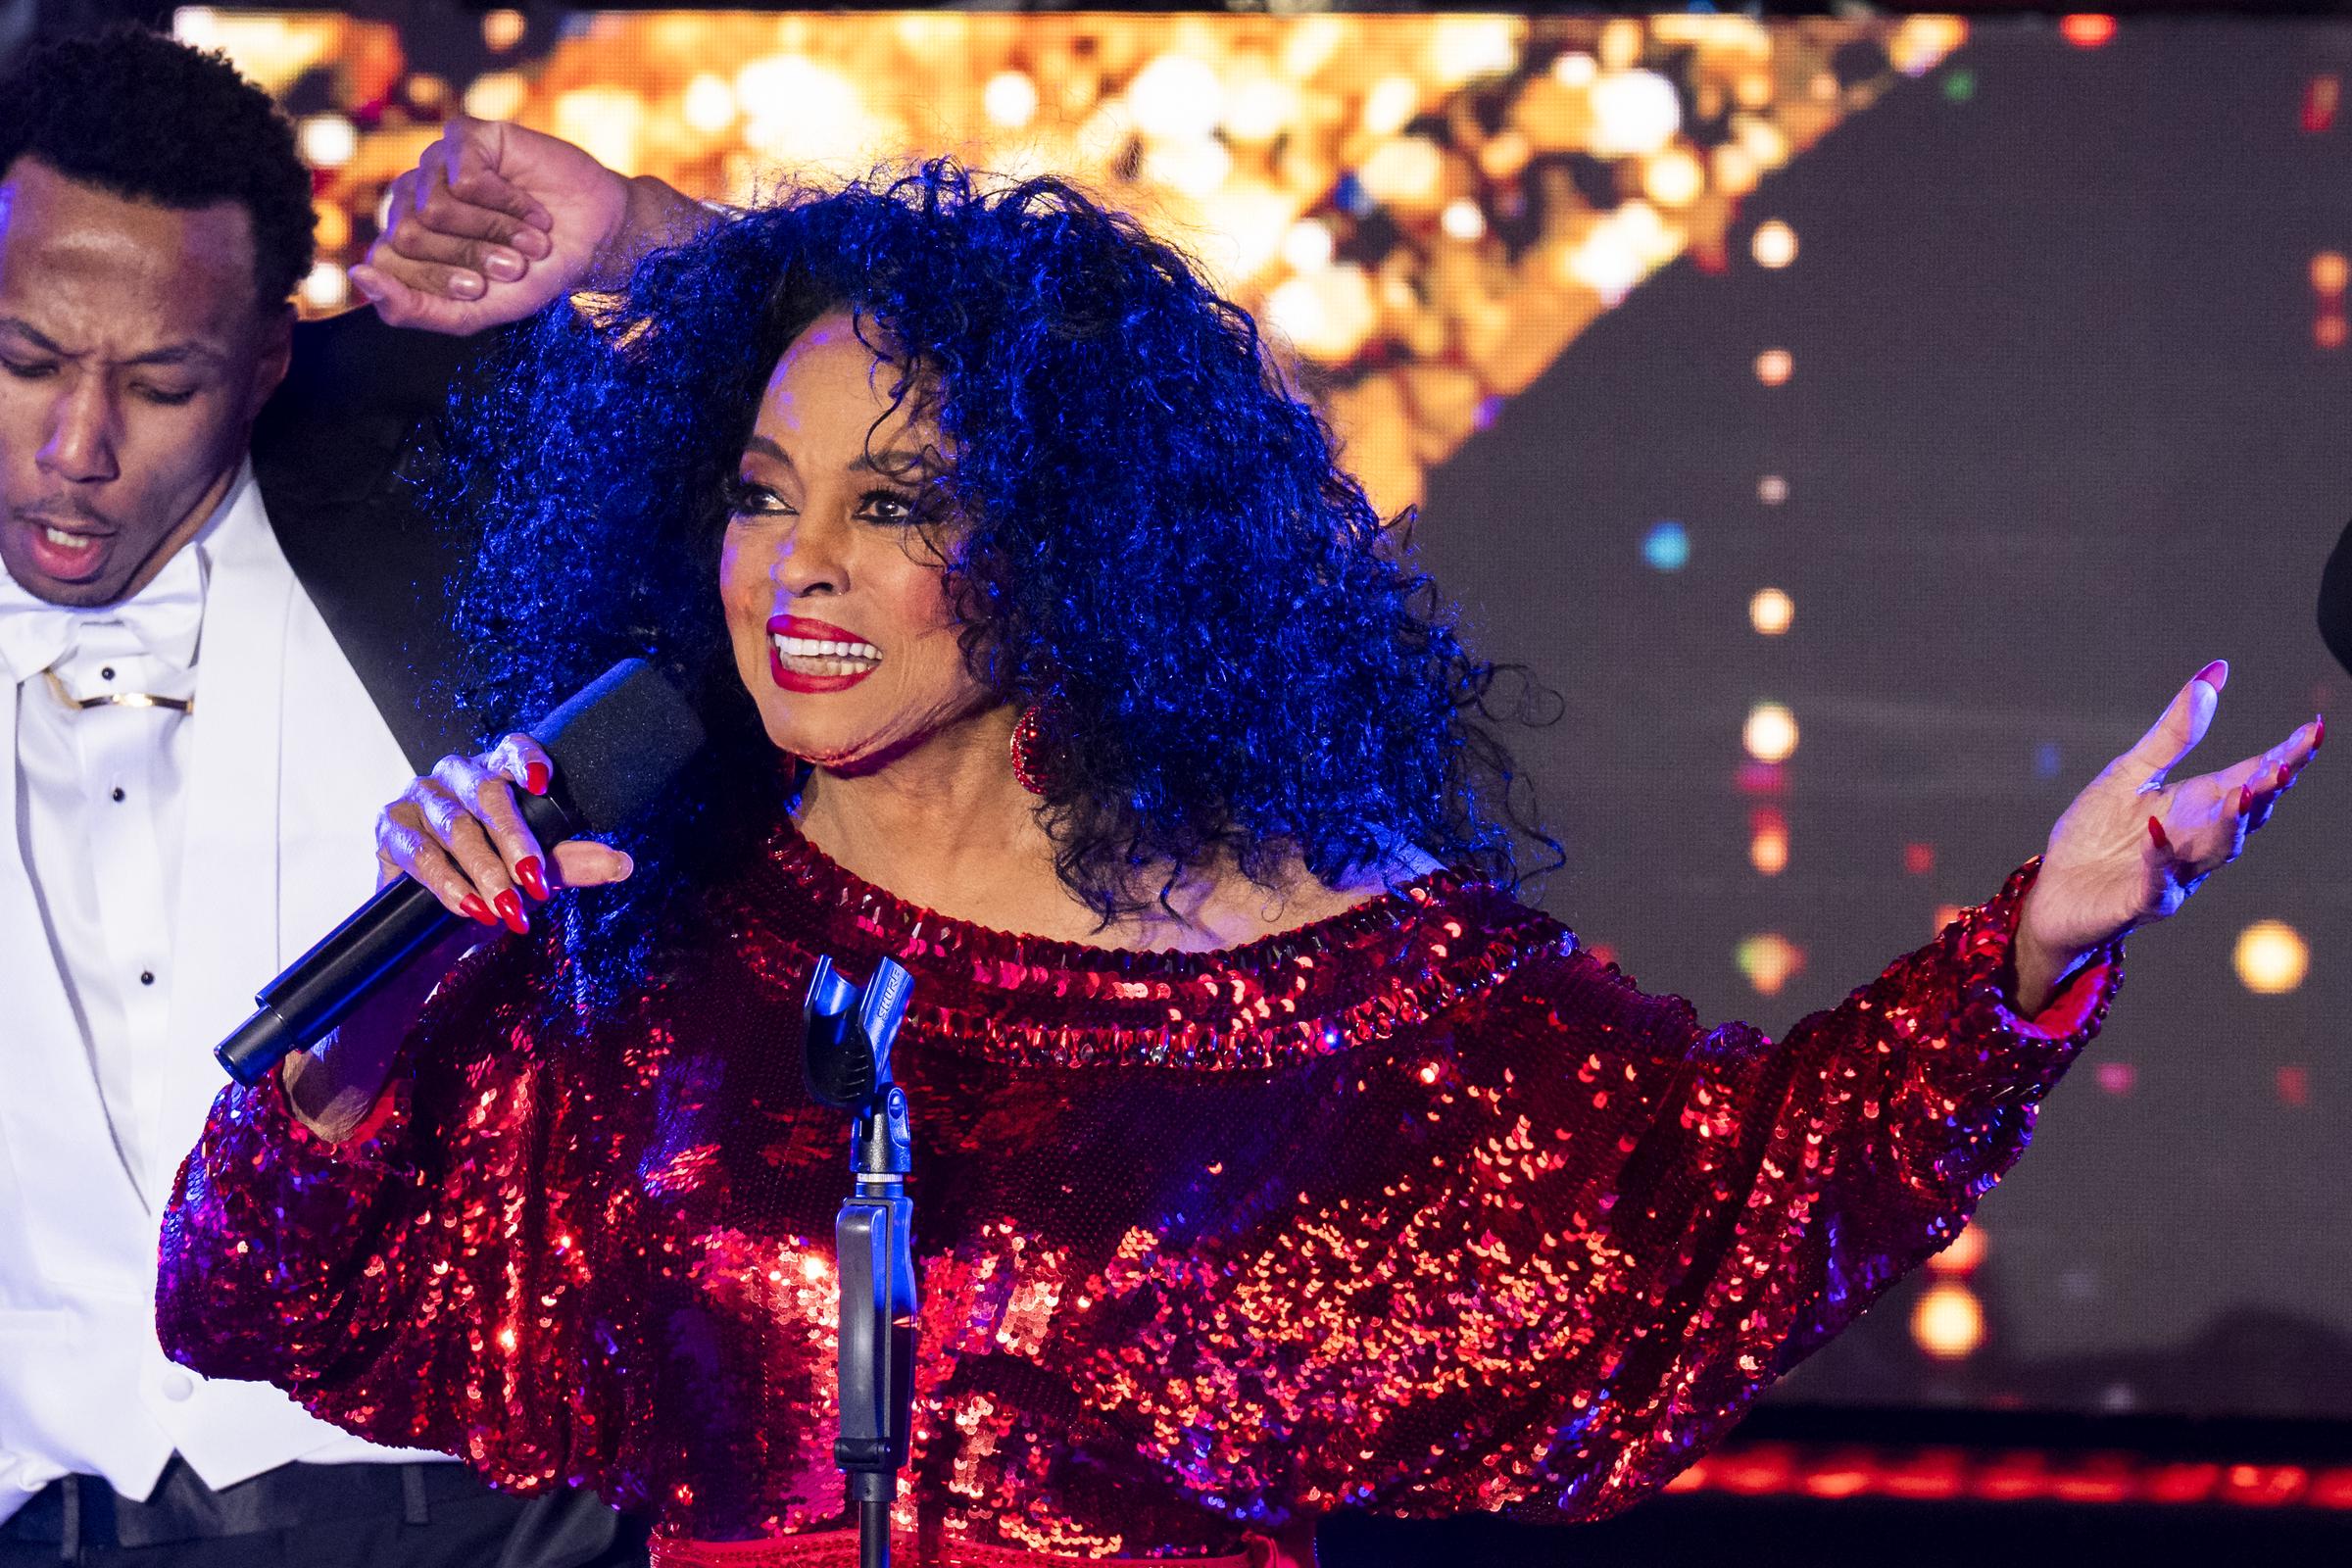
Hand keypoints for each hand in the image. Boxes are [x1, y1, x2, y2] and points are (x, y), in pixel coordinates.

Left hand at [350, 117, 709, 333]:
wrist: (595, 242)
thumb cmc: (533, 276)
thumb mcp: (473, 311)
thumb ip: (412, 309)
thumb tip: (359, 275)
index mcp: (405, 242)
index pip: (388, 263)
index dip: (441, 281)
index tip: (482, 290)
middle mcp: (412, 198)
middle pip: (411, 234)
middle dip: (471, 258)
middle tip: (514, 265)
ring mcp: (435, 164)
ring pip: (437, 206)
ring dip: (495, 231)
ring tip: (532, 238)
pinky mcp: (465, 137)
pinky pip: (464, 173)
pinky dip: (504, 200)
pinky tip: (530, 207)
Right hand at [375, 733, 634, 933]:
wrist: (434, 925)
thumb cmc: (491, 882)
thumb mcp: (535, 873)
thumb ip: (571, 863)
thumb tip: (621, 864)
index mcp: (496, 774)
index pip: (512, 751)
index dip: (526, 760)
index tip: (544, 782)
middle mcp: (456, 777)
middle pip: (487, 794)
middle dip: (515, 840)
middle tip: (536, 880)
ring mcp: (419, 798)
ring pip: (455, 827)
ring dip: (486, 871)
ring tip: (509, 908)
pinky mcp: (390, 828)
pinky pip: (420, 852)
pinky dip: (448, 883)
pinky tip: (470, 907)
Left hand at [2014, 660, 2320, 1010]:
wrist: (2056, 893)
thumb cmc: (2098, 833)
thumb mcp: (2132, 771)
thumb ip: (2175, 730)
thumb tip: (2216, 672)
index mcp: (2199, 806)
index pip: (2253, 778)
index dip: (2286, 757)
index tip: (2314, 730)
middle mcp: (2198, 841)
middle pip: (2246, 815)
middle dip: (2267, 791)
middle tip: (2284, 766)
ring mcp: (2176, 874)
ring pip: (2216, 850)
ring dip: (2231, 823)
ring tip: (2242, 793)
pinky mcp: (2140, 902)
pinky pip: (2156, 882)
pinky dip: (2159, 859)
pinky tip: (2157, 832)